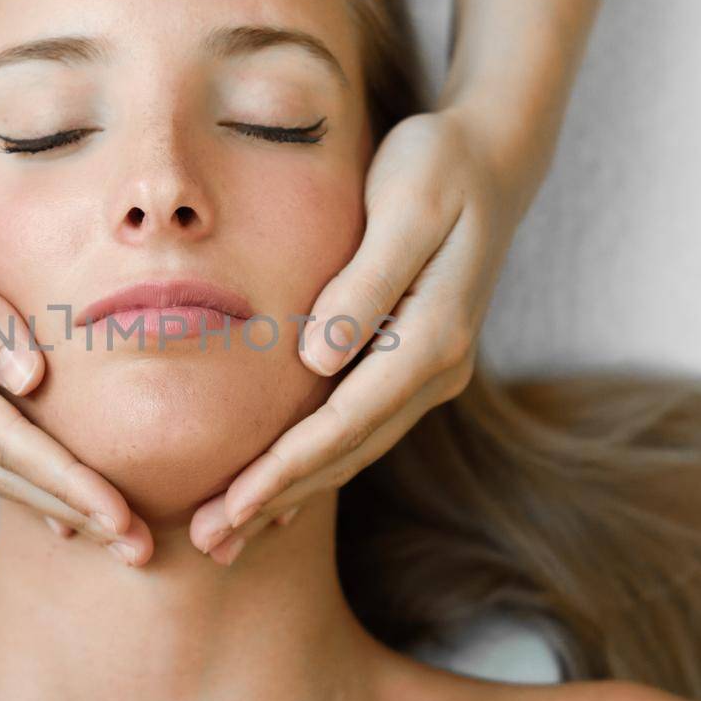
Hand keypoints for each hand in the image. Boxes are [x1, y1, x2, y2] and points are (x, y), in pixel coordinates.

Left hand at [187, 109, 531, 563]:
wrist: (492, 159)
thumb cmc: (439, 169)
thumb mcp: (405, 209)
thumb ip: (364, 284)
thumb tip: (316, 358)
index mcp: (433, 338)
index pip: (344, 422)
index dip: (285, 469)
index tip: (231, 505)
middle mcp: (437, 369)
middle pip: (346, 453)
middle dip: (276, 500)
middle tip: (208, 542)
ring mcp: (429, 372)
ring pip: (352, 451)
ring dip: (290, 494)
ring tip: (227, 534)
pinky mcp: (413, 364)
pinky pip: (358, 429)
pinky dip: (315, 466)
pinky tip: (277, 498)